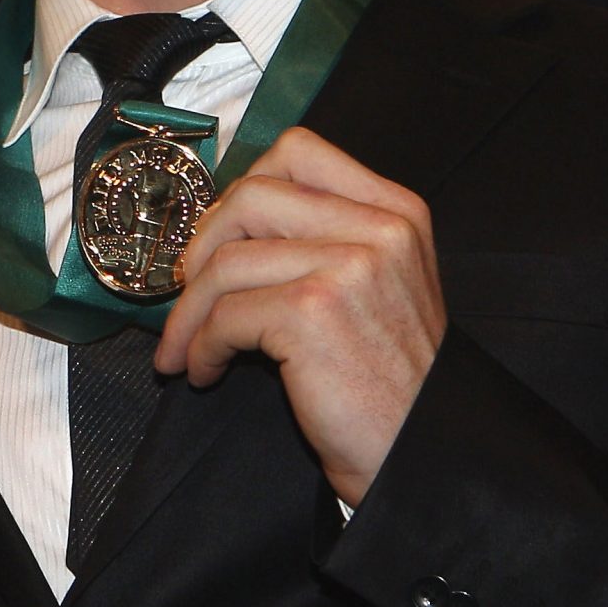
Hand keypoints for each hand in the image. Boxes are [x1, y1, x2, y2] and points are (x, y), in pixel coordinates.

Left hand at [153, 127, 446, 507]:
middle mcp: (378, 229)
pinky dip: (201, 346)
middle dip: (201, 246)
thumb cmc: (389, 381)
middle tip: (188, 292)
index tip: (219, 235)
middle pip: (251, 195)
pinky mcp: (313, 312)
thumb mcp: (380, 285)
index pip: (298, 152)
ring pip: (227, 260)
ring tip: (185, 348)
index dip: (242, 189)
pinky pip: (225, 314)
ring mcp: (348, 266)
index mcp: (395, 212)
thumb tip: (225, 225)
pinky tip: (206, 370)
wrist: (422, 453)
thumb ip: (325, 239)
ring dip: (190, 312)